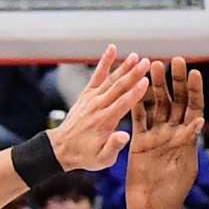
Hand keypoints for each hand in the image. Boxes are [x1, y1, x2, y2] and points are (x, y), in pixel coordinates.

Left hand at [48, 45, 150, 171]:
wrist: (61, 148)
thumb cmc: (85, 155)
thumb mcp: (101, 159)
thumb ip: (113, 146)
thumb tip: (125, 135)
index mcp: (105, 122)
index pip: (122, 104)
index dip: (135, 92)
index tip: (146, 81)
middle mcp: (98, 107)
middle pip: (118, 88)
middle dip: (133, 74)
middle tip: (147, 62)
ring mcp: (91, 98)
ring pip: (110, 79)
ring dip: (123, 67)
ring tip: (135, 56)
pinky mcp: (87, 94)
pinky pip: (96, 75)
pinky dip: (104, 62)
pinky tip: (112, 48)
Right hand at [125, 58, 205, 208]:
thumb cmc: (173, 194)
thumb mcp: (186, 167)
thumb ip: (190, 143)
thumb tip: (198, 120)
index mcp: (188, 137)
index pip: (194, 107)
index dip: (195, 90)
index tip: (194, 73)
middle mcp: (173, 133)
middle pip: (175, 100)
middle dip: (176, 80)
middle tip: (175, 61)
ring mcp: (155, 135)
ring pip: (156, 105)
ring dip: (156, 85)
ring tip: (153, 65)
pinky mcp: (139, 142)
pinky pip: (138, 118)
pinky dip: (137, 102)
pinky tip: (136, 85)